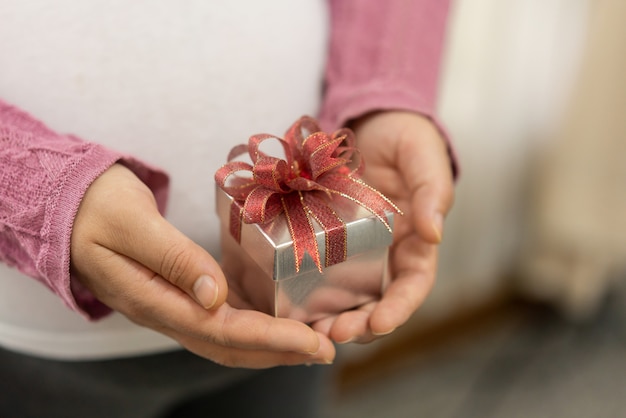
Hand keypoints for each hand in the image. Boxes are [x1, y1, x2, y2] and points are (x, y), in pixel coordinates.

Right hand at [70, 164, 334, 367]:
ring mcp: (172, 305)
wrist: (71, 204)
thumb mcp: (132, 223)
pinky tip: (279, 318)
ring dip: (271, 344)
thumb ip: (172, 259)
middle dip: (281, 351)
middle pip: (231, 345)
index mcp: (153, 299)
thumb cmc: (97, 206)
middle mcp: (166, 311)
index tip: (313, 342)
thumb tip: (216, 297)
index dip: (271, 339)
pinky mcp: (180, 293)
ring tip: (313, 341)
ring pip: (228, 338)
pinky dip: (255, 325)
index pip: (222, 330)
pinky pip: (222, 319)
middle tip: (327, 348)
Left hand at [312, 111, 454, 342]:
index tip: (380, 323)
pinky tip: (290, 301)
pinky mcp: (326, 237)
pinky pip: (317, 268)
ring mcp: (354, 248)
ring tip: (310, 330)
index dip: (399, 309)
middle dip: (358, 324)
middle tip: (333, 334)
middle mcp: (385, 253)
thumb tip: (434, 233)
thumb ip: (433, 191)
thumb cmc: (407, 139)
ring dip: (330, 316)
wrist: (374, 121)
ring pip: (345, 294)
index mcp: (416, 242)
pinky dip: (306, 289)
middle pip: (376, 301)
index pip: (413, 286)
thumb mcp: (424, 158)